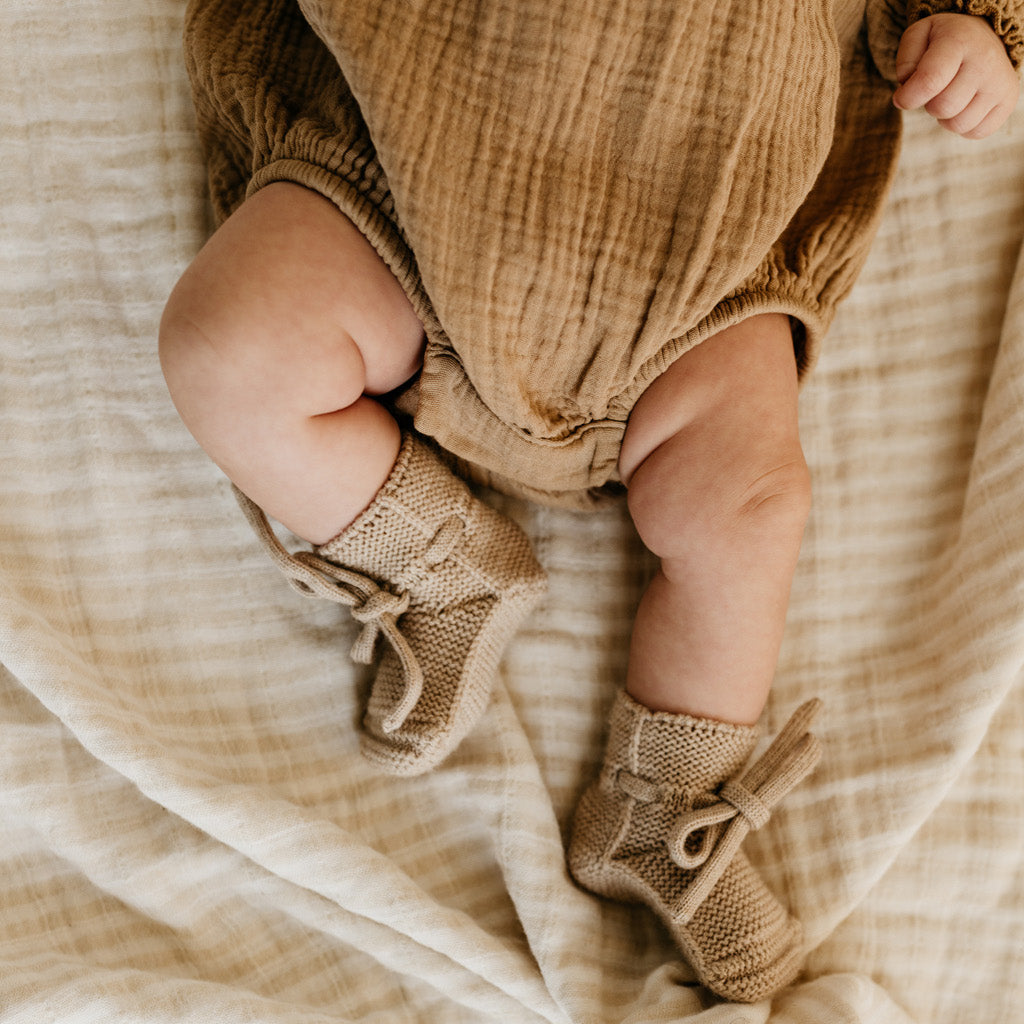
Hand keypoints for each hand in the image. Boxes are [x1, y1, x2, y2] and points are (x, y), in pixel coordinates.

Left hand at [893, 13, 1019, 138]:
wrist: (982, 36)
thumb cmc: (942, 42)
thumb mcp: (918, 36)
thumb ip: (906, 61)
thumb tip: (907, 90)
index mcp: (959, 40)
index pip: (929, 82)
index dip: (908, 98)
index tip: (901, 97)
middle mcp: (985, 60)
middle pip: (943, 107)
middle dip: (929, 104)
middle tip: (935, 90)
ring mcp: (1000, 81)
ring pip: (959, 124)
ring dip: (945, 117)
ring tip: (950, 96)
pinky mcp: (1008, 99)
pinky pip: (976, 132)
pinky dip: (963, 127)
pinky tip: (964, 106)